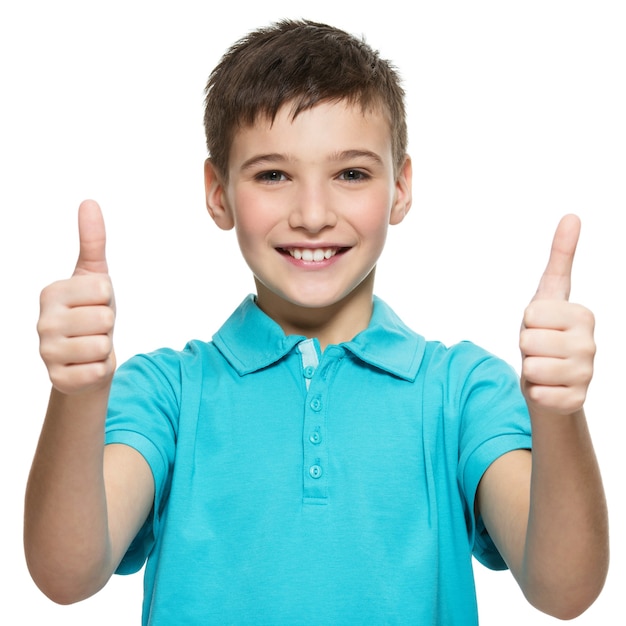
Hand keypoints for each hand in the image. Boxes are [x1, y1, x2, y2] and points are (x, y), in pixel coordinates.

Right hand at [37, 200, 115, 394]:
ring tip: (91, 345)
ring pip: (103, 345)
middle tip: (94, 329)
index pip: (103, 288)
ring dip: (105, 348)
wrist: (87, 358)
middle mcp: (42, 322)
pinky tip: (87, 365)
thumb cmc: (91, 312)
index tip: (93, 304)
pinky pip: (99, 370)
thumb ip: (92, 240)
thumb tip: (89, 202)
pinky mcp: (59, 379)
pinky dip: (101, 369)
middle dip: (108, 325)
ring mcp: (46, 353)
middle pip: (105, 317)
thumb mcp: (95, 275)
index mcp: (50, 293)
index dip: (107, 298)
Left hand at [520, 214, 595, 415]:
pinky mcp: (575, 400)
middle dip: (526, 346)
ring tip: (543, 367)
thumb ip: (561, 256)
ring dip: (529, 369)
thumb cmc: (546, 333)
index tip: (541, 326)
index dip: (527, 322)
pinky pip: (537, 393)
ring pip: (531, 367)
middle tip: (540, 350)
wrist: (550, 378)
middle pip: (528, 340)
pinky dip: (535, 391)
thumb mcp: (548, 294)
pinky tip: (548, 387)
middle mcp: (591, 344)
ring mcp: (586, 374)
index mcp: (584, 316)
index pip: (532, 314)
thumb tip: (572, 215)